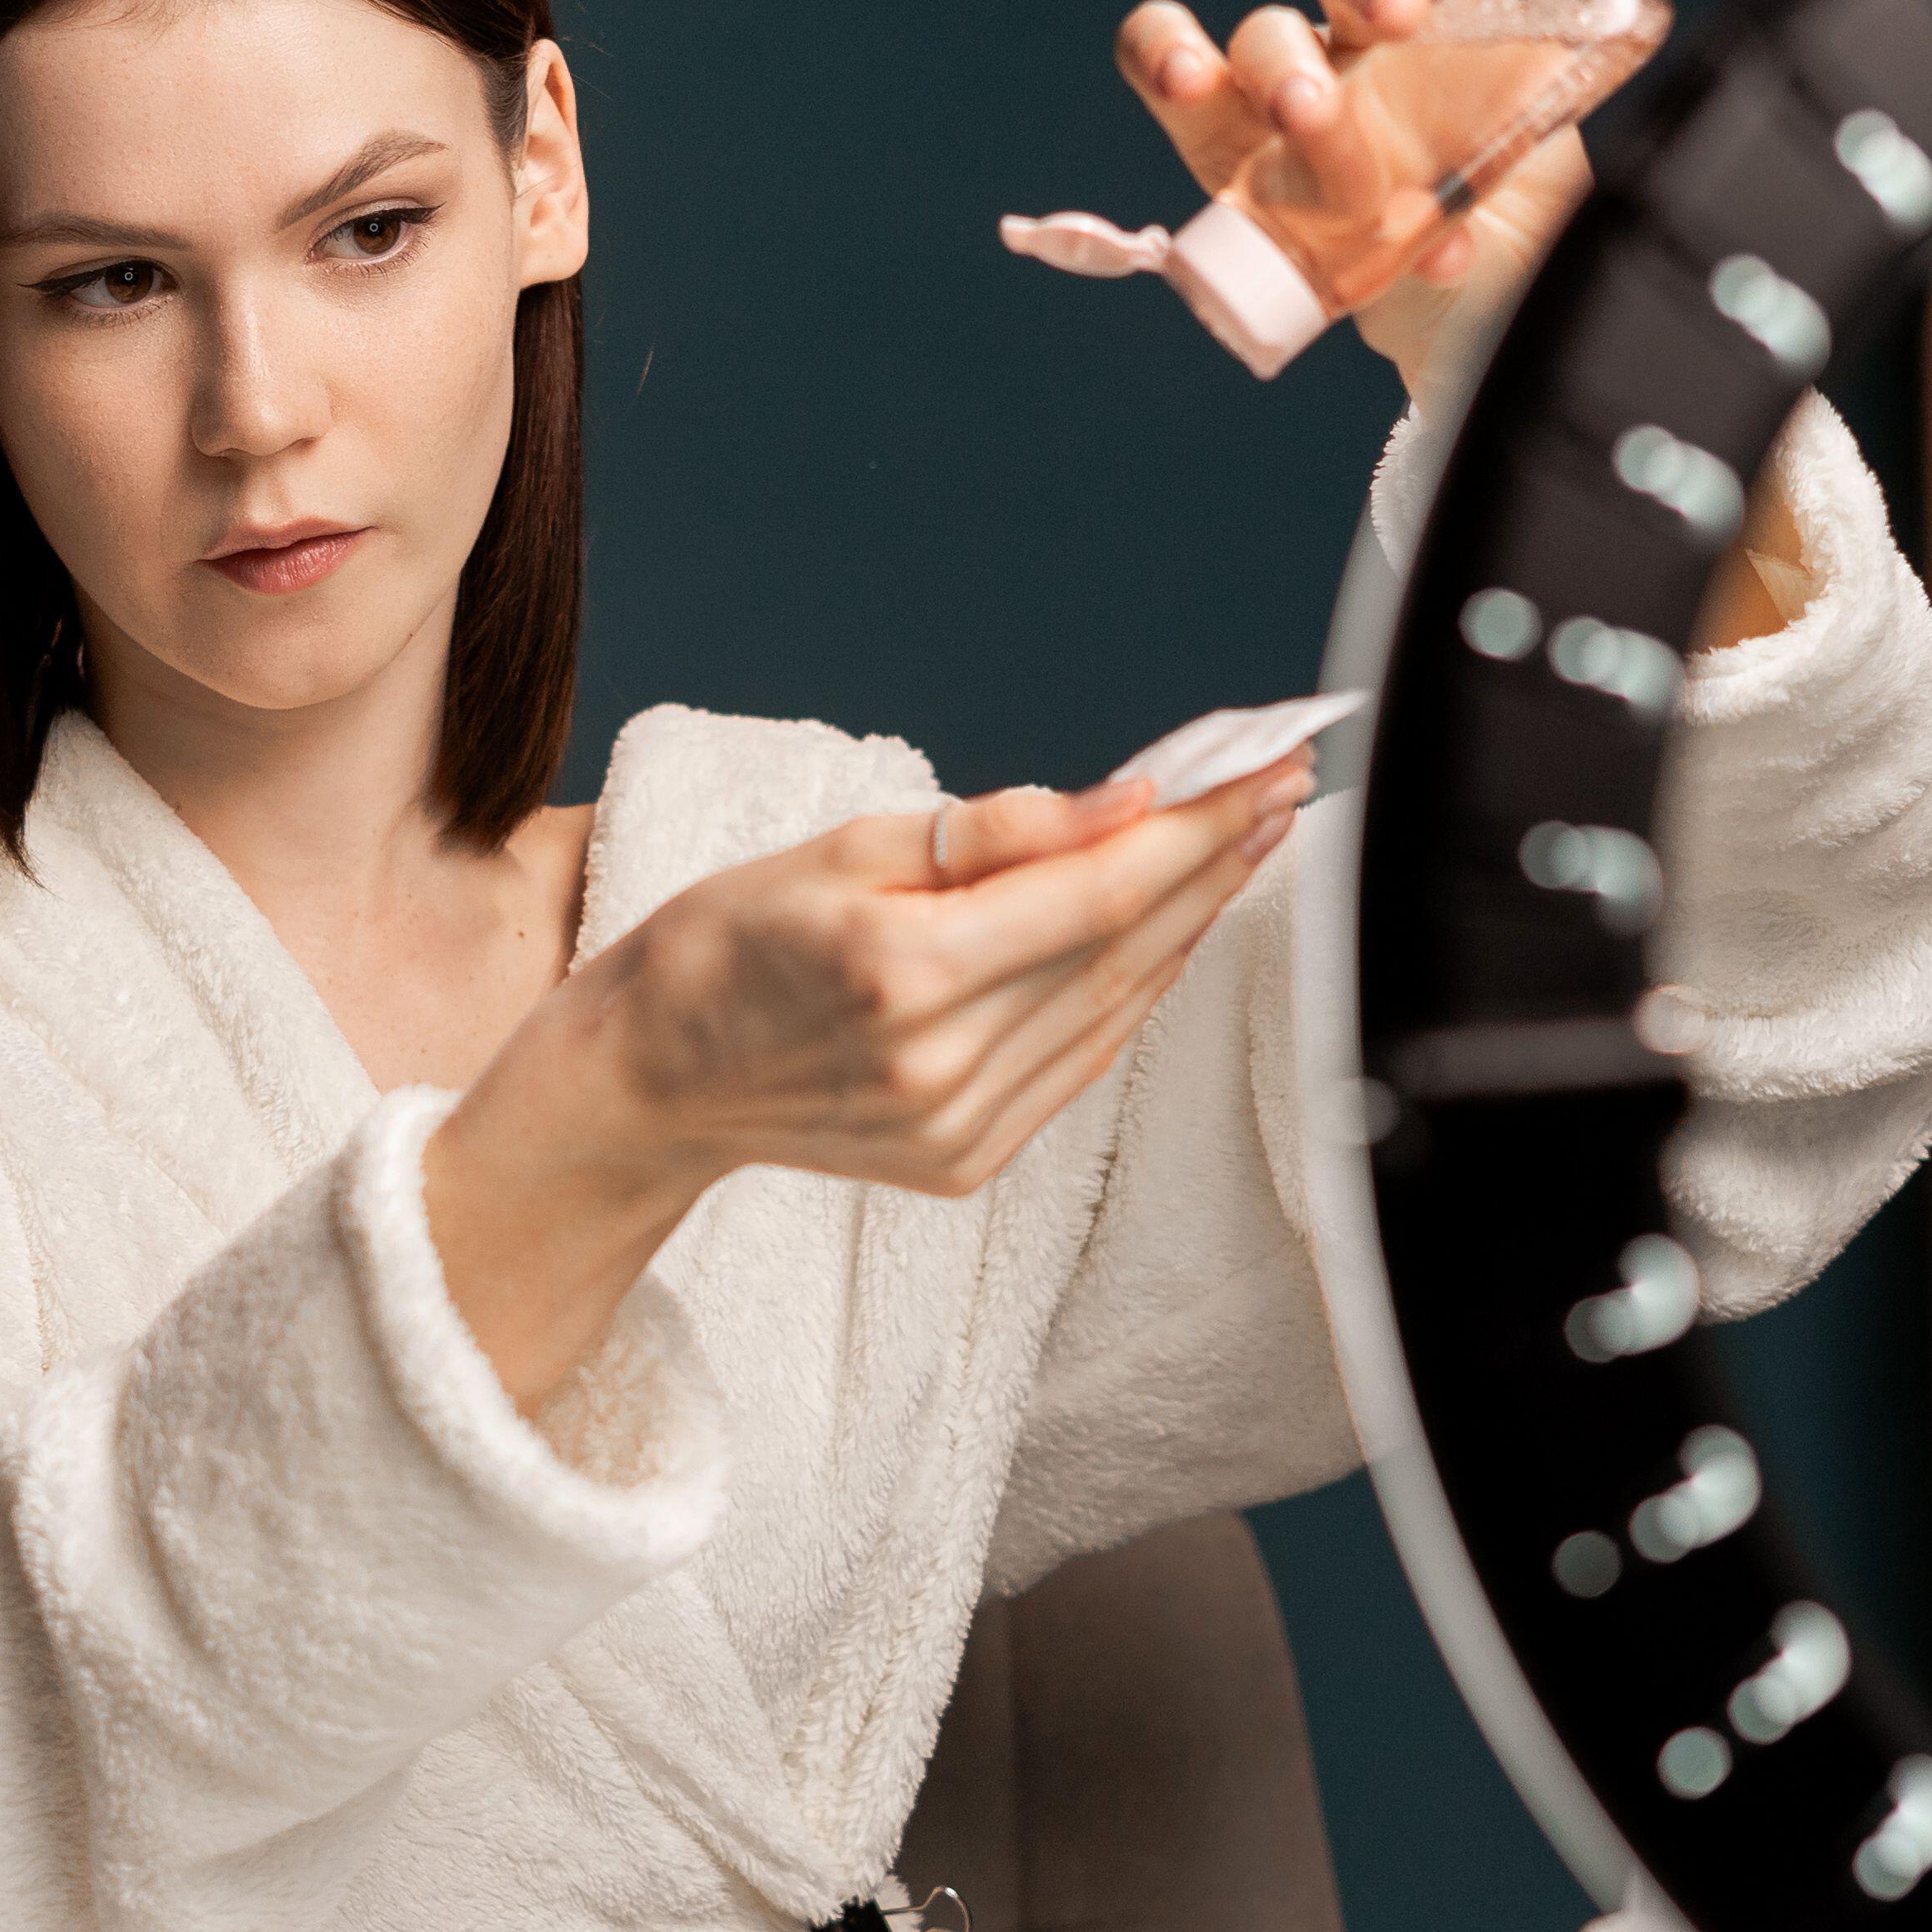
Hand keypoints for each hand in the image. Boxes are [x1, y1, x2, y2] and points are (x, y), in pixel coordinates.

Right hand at [423, 759, 1315, 1405]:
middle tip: (1283, 788)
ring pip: (1116, 1010)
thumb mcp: (838, 847)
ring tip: (1247, 843)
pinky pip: (1080, 1061)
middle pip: (1124, 951)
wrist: (648, 1080)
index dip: (1195, 830)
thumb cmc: (723, 943)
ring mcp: (956, 1127)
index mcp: (902, 971)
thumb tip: (1124, 802)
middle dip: (1215, 864)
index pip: (1096, 892)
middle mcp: (938, 1063)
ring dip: (1192, 923)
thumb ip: (991, 831)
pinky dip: (1133, 991)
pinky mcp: (963, 1161)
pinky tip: (1170, 929)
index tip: (1263, 770)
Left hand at [1110, 0, 1595, 411]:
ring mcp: (1378, 35)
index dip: (1172, 59)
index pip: (1171, 67)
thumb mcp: (1380, 303)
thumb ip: (1403, 277)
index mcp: (1246, 149)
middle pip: (1268, 35)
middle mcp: (1299, 77)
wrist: (1501, 283)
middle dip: (1290, 73)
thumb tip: (1444, 259)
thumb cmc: (1415, 303)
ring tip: (1403, 29)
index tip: (1195, 78)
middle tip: (1318, 115)